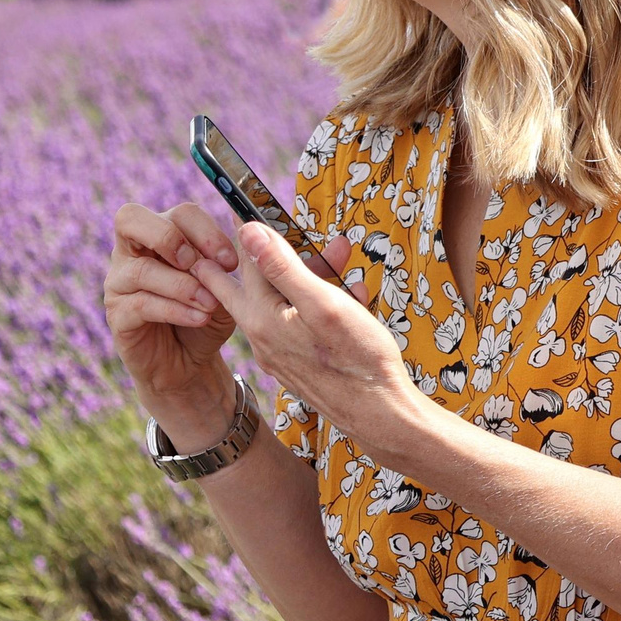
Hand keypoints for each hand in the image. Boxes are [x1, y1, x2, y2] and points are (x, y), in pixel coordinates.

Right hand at [103, 202, 245, 442]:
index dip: (205, 231)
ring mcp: (119, 282)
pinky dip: (175, 310)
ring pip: (141, 269)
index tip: (230, 261)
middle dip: (170, 238)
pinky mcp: (117, 315)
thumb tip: (246, 235)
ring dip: (183, 285)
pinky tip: (199, 318)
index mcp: (161, 234)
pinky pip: (141, 304)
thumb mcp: (224, 287)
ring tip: (210, 304)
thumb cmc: (207, 316)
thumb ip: (226, 265)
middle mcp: (132, 251)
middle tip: (198, 264)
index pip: (178, 213)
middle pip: (131, 218)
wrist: (190, 364)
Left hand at [193, 223, 418, 461]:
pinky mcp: (298, 363)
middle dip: (264, 253)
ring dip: (310, 274)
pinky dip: (321, 303)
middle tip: (239, 233)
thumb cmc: (357, 358)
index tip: (242, 205)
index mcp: (261, 318)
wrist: (380, 415)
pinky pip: (300, 322)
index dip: (250, 229)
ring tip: (342, 255)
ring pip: (284, 300)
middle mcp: (262, 337)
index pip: (246, 261)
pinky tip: (354, 293)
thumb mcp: (322, 303)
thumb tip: (248, 232)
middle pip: (253, 283)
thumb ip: (282, 267)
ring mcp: (279, 353)